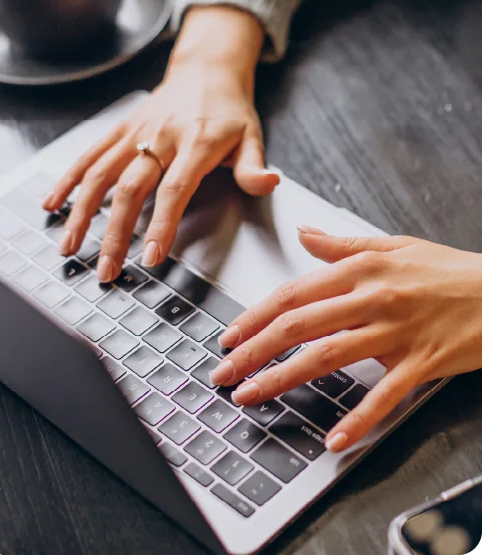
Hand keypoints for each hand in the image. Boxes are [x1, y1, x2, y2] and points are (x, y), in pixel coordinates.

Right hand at [42, 6, 278, 281]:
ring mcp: (135, 132)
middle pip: (131, 188)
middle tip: (106, 270)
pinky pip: (89, 155)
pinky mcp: (120, 128)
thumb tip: (269, 183)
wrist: (206, 68)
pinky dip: (68, 180)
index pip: (175, 190)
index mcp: (196, 143)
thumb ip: (254, 166)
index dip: (161, 225)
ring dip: (81, 213)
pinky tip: (53, 204)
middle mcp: (160, 137)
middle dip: (114, 233)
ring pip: (100, 174)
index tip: (150, 257)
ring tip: (68, 247)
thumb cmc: (230, 109)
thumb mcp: (252, 135)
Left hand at [210, 227, 481, 451]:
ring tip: (252, 396)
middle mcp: (372, 299)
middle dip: (255, 350)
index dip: (256, 316)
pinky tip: (333, 438)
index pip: (294, 294)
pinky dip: (358, 418)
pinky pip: (385, 395)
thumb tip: (304, 235)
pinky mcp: (421, 362)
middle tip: (225, 371)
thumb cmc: (448, 271)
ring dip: (284, 378)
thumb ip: (342, 245)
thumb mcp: (394, 246)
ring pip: (329, 356)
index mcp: (360, 271)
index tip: (230, 336)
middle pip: (300, 325)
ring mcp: (396, 332)